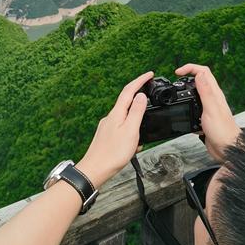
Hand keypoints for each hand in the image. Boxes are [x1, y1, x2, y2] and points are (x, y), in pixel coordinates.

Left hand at [76, 71, 153, 187]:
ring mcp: (108, 126)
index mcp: (117, 113)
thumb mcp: (130, 130)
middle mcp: (110, 117)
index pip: (129, 90)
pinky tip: (134, 145)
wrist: (95, 170)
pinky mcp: (107, 136)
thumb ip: (136, 112)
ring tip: (144, 132)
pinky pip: (122, 129)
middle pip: (126, 101)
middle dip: (138, 97)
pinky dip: (131, 132)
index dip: (140, 80)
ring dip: (136, 120)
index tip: (150, 74)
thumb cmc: (113, 153)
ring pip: (125, 117)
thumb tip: (141, 95)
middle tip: (149, 92)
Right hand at [175, 63, 240, 161]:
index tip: (178, 72)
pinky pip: (194, 108)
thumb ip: (206, 91)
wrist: (228, 149)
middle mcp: (212, 98)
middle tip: (176, 79)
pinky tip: (183, 113)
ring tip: (177, 95)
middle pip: (199, 80)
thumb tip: (199, 74)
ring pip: (196, 94)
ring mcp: (208, 108)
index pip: (203, 72)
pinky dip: (187, 107)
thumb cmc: (223, 131)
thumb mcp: (211, 109)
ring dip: (186, 91)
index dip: (190, 68)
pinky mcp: (205, 118)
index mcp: (214, 93)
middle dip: (187, 76)